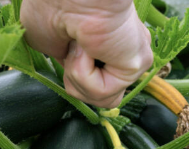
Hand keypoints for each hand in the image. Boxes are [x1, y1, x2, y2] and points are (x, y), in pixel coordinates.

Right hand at [21, 0, 152, 107]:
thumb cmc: (50, 5)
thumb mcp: (49, 43)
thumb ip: (67, 64)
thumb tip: (75, 75)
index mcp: (109, 43)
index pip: (101, 86)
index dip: (76, 77)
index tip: (68, 48)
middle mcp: (126, 50)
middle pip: (103, 99)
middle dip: (77, 82)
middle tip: (73, 49)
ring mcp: (134, 57)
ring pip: (102, 99)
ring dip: (77, 75)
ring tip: (78, 46)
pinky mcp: (139, 63)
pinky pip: (103, 92)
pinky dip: (83, 73)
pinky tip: (87, 47)